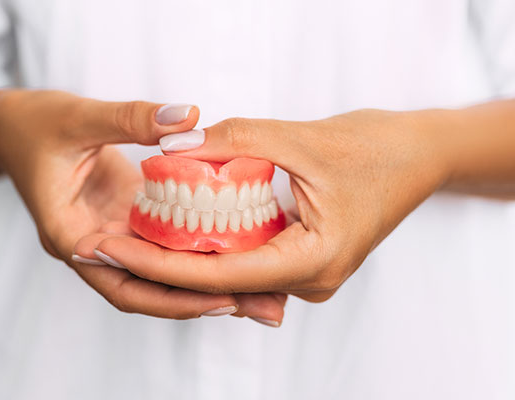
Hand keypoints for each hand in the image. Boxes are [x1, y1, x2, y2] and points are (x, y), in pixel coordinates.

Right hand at [0, 90, 285, 320]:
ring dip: (202, 281)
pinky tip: (232, 246)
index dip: (169, 297)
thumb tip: (188, 118)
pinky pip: (162, 243)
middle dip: (199, 300)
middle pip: (149, 288)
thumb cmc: (35, 123)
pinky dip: (194, 249)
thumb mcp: (79, 117)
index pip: (122, 283)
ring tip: (255, 289)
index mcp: (71, 234)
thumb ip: (130, 118)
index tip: (219, 298)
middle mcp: (94, 245)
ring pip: (159, 271)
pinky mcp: (125, 218)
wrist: (14, 127)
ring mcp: (111, 234)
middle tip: (255, 304)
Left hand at [88, 110, 448, 301]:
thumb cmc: (374, 146)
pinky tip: (178, 229)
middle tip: (108, 241)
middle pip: (219, 283)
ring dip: (186, 256)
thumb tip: (169, 144)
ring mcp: (308, 274)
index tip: (112, 246)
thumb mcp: (298, 137)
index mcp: (314, 262)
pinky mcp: (304, 259)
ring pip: (233, 275)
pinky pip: (249, 261)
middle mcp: (310, 280)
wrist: (418, 153)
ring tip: (132, 235)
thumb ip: (232, 140)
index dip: (159, 263)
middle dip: (162, 263)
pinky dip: (214, 247)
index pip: (219, 276)